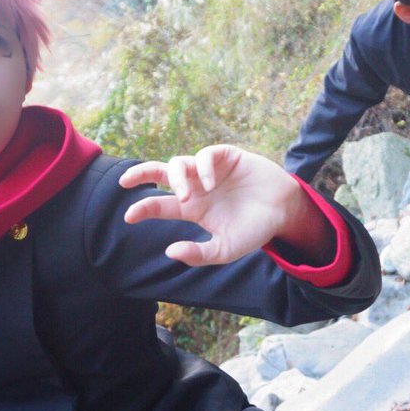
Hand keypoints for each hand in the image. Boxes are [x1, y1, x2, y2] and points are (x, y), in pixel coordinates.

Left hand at [119, 144, 331, 265]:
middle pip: (161, 174)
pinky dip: (204, 168)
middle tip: (125, 181)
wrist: (284, 212)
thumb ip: (199, 254)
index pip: (160, 205)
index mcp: (192, 208)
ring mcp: (210, 171)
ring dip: (175, 177)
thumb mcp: (225, 249)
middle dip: (140, 173)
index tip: (129, 217)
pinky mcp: (226, 157)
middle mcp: (197, 187)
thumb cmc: (254, 231)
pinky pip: (206, 155)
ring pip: (179, 163)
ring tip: (185, 195)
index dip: (143, 208)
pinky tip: (212, 184)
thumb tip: (169, 252)